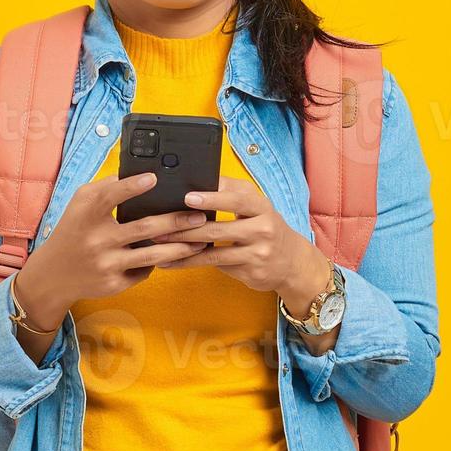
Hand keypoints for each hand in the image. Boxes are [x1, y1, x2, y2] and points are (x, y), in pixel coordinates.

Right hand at [14, 171, 207, 319]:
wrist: (53, 274)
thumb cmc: (73, 230)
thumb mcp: (80, 204)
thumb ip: (106, 187)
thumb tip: (137, 174)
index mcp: (87, 214)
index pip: (110, 196)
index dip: (132, 186)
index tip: (154, 177)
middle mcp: (97, 239)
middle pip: (143, 228)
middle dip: (176, 221)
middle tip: (199, 215)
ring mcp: (106, 264)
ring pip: (152, 255)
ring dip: (180, 248)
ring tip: (201, 240)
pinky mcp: (113, 284)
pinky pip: (145, 271)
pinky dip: (160, 263)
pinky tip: (177, 257)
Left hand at [151, 175, 330, 304]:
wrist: (292, 262)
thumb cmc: (265, 227)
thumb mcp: (255, 206)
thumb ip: (230, 193)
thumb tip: (197, 178)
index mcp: (261, 206)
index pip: (237, 199)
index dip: (212, 198)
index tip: (188, 196)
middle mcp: (263, 228)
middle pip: (219, 228)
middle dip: (186, 226)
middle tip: (160, 223)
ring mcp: (257, 252)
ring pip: (214, 251)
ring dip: (183, 247)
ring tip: (159, 243)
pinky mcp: (250, 271)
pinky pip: (214, 266)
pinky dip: (190, 263)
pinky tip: (170, 262)